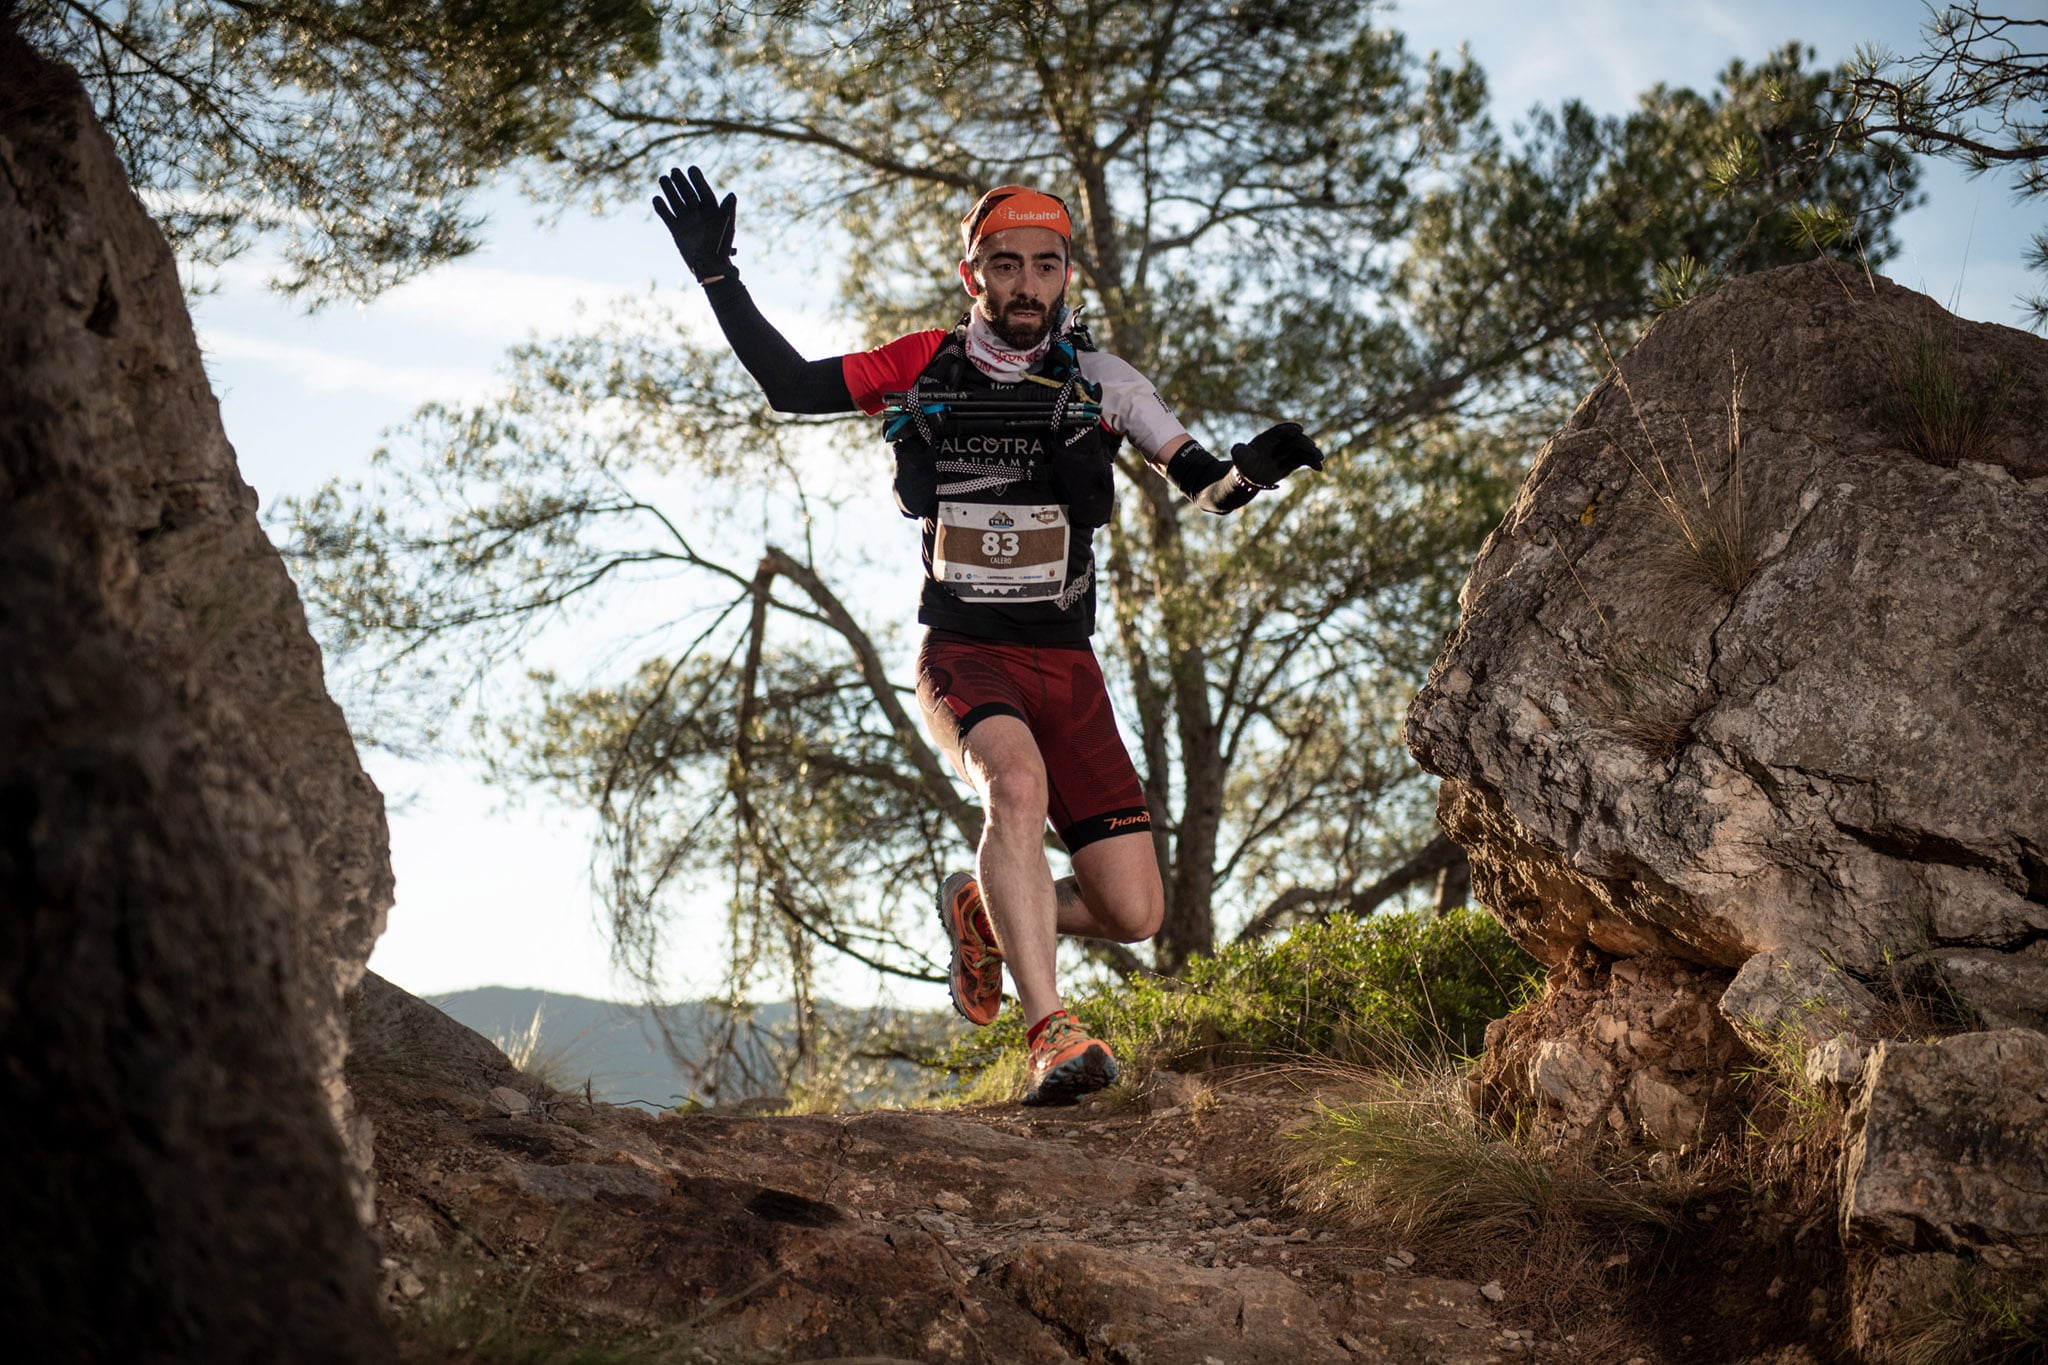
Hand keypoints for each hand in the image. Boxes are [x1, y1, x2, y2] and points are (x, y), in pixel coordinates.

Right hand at [653, 165, 738, 281]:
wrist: (712, 269)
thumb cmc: (723, 249)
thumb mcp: (728, 228)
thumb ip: (728, 211)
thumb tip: (732, 195)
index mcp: (712, 211)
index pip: (704, 191)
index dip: (698, 180)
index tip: (692, 169)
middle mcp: (698, 213)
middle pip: (688, 193)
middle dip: (681, 182)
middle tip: (674, 170)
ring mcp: (687, 221)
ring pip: (676, 202)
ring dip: (669, 190)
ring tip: (662, 179)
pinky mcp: (676, 230)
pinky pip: (667, 216)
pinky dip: (661, 208)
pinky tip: (656, 199)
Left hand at [1230, 422, 1323, 486]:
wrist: (1250, 475)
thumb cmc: (1244, 463)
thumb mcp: (1240, 457)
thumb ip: (1239, 451)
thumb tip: (1236, 449)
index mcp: (1268, 437)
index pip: (1280, 431)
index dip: (1289, 429)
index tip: (1298, 430)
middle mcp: (1280, 442)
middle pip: (1295, 439)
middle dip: (1303, 442)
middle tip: (1311, 447)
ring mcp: (1288, 451)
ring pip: (1302, 450)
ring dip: (1312, 453)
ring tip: (1319, 458)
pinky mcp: (1293, 461)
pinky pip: (1305, 460)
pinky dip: (1313, 463)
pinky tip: (1320, 469)